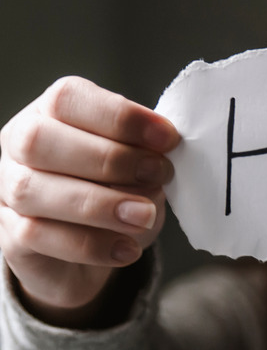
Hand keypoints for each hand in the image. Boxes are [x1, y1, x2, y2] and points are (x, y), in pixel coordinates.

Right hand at [0, 76, 179, 317]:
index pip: (69, 98)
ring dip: (99, 204)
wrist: (97, 251)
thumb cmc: (120, 192)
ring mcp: (6, 190)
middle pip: (40, 140)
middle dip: (108, 158)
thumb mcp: (140, 168)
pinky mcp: (9, 236)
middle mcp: (19, 145)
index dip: (120, 117)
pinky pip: (36, 236)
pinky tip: (127, 249)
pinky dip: (89, 244)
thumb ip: (145, 157)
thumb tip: (158, 161)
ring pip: (32, 190)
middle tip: (157, 175)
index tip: (167, 138)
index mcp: (51, 112)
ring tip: (144, 216)